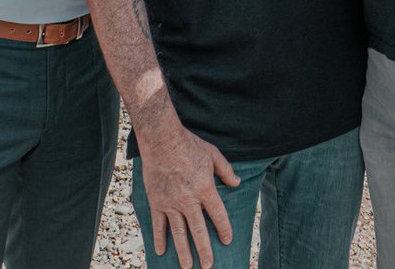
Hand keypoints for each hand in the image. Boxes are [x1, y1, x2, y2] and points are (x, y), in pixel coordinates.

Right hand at [140, 127, 239, 268]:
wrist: (162, 139)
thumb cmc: (189, 145)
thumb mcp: (213, 154)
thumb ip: (226, 171)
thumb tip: (237, 183)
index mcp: (205, 188)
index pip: (218, 214)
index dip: (224, 228)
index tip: (227, 240)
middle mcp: (188, 199)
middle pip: (198, 230)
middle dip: (204, 249)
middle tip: (208, 265)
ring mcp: (171, 202)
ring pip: (179, 232)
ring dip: (183, 251)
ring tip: (187, 267)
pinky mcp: (157, 201)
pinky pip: (159, 224)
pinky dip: (160, 239)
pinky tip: (161, 252)